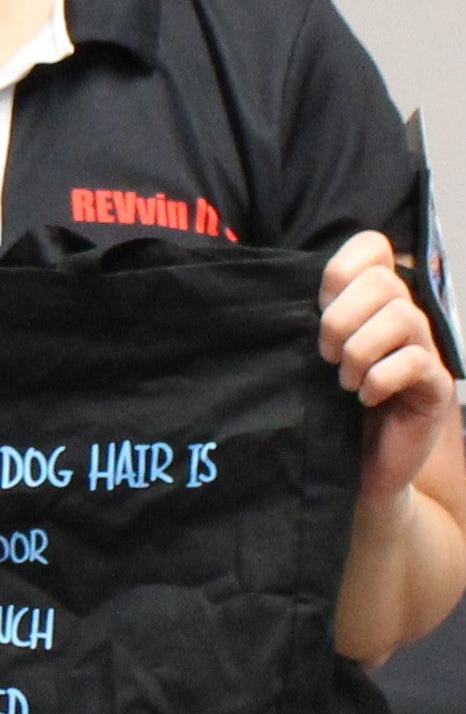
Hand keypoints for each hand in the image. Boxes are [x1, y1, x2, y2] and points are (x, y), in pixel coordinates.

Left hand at [319, 230, 455, 500]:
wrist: (354, 466)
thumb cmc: (328, 406)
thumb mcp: (311, 352)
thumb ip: (308, 315)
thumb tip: (278, 283)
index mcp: (372, 300)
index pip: (372, 246)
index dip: (340, 269)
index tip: (318, 306)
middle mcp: (404, 317)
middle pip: (384, 281)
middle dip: (341, 318)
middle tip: (325, 355)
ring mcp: (424, 350)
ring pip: (402, 317)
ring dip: (360, 350)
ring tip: (344, 380)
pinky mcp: (435, 386)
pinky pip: (414, 362)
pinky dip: (380, 378)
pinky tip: (365, 398)